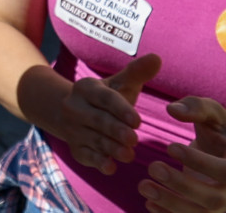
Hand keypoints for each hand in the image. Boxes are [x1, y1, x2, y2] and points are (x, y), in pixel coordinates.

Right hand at [46, 54, 156, 175]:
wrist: (68, 112)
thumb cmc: (106, 98)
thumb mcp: (119, 84)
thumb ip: (137, 73)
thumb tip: (157, 58)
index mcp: (86, 88)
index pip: (104, 98)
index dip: (120, 109)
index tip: (137, 120)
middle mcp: (75, 107)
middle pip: (98, 120)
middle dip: (115, 130)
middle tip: (134, 139)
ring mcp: (73, 129)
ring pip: (93, 139)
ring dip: (110, 148)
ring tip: (128, 155)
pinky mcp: (75, 147)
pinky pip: (85, 155)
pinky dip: (97, 162)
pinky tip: (109, 167)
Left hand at [145, 96, 225, 212]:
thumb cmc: (220, 131)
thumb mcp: (213, 113)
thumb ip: (196, 107)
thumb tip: (172, 109)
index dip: (201, 163)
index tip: (170, 147)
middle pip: (216, 199)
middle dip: (183, 186)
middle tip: (152, 167)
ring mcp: (224, 204)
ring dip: (171, 204)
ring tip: (143, 186)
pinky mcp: (207, 211)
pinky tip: (148, 204)